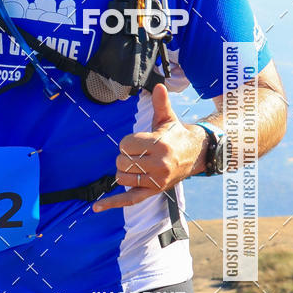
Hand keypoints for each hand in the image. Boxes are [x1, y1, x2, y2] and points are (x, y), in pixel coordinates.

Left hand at [93, 83, 206, 211]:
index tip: (136, 141)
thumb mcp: (168, 118)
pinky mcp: (154, 191)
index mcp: (159, 144)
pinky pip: (130, 199)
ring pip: (122, 178)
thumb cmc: (176, 135)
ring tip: (136, 164)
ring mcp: (156, 180)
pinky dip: (112, 203)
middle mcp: (159, 164)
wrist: (195, 154)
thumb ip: (161, 103)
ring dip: (123, 171)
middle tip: (137, 153)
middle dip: (124, 156)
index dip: (126, 142)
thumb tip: (159, 86)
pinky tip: (97, 206)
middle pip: (122, 162)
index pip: (125, 145)